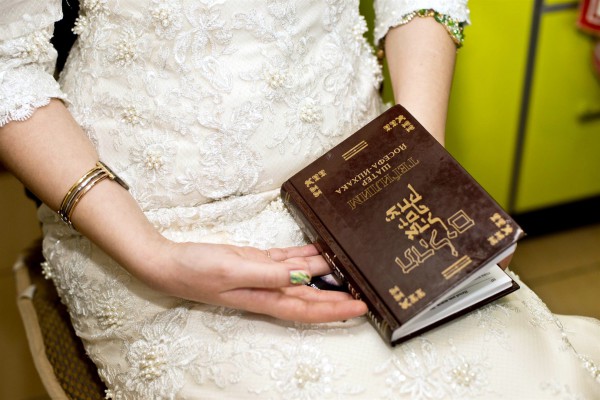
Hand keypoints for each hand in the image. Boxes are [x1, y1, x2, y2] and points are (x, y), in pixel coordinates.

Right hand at [145, 242, 367, 322]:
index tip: (361, 307)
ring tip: (348, 263)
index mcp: (266, 298)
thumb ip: (272, 273)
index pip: (309, 309)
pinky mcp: (255, 261)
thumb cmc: (197, 270)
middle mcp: (268, 289)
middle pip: (310, 296)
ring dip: (323, 270)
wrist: (171, 262)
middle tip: (364, 287)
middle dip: (337, 294)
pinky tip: (318, 249)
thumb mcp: (236, 271)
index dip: (336, 310)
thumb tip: (306, 277)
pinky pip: (286, 259)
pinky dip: (303, 254)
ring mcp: (262, 275)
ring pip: (301, 275)